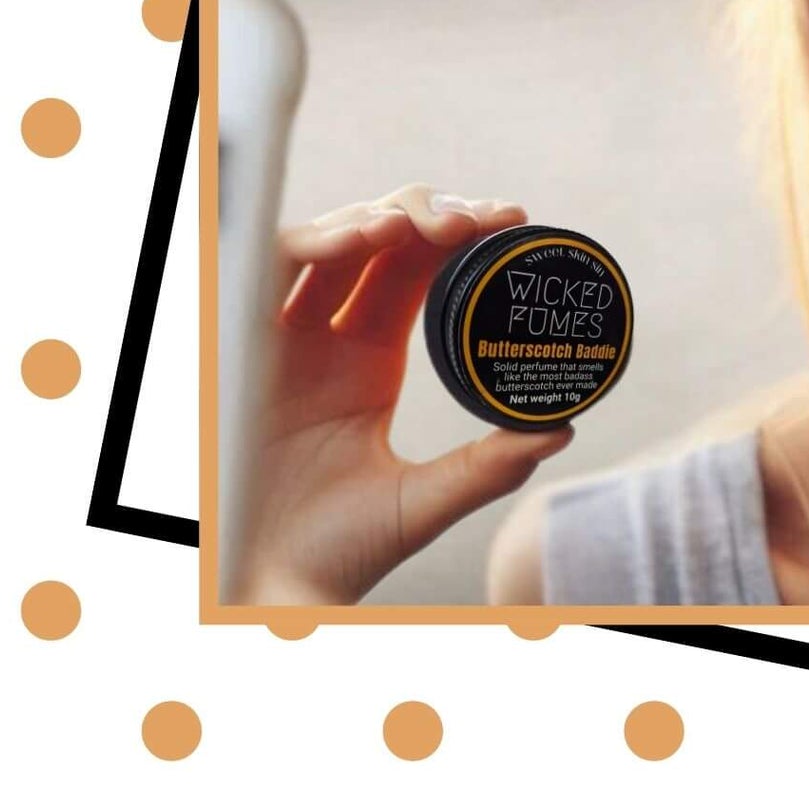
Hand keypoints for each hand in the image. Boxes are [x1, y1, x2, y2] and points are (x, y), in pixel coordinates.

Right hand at [231, 184, 573, 605]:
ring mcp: (288, 337)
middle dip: (432, 215)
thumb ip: (486, 468)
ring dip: (385, 217)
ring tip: (434, 226)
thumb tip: (560, 430)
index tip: (511, 219)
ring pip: (336, 240)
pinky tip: (368, 236)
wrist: (269, 592)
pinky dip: (323, 238)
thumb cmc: (333, 554)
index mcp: (369, 364)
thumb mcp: (422, 503)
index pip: (417, 273)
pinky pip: (281, 266)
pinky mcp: (248, 342)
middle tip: (483, 219)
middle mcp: (329, 339)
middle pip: (381, 243)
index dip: (460, 237)